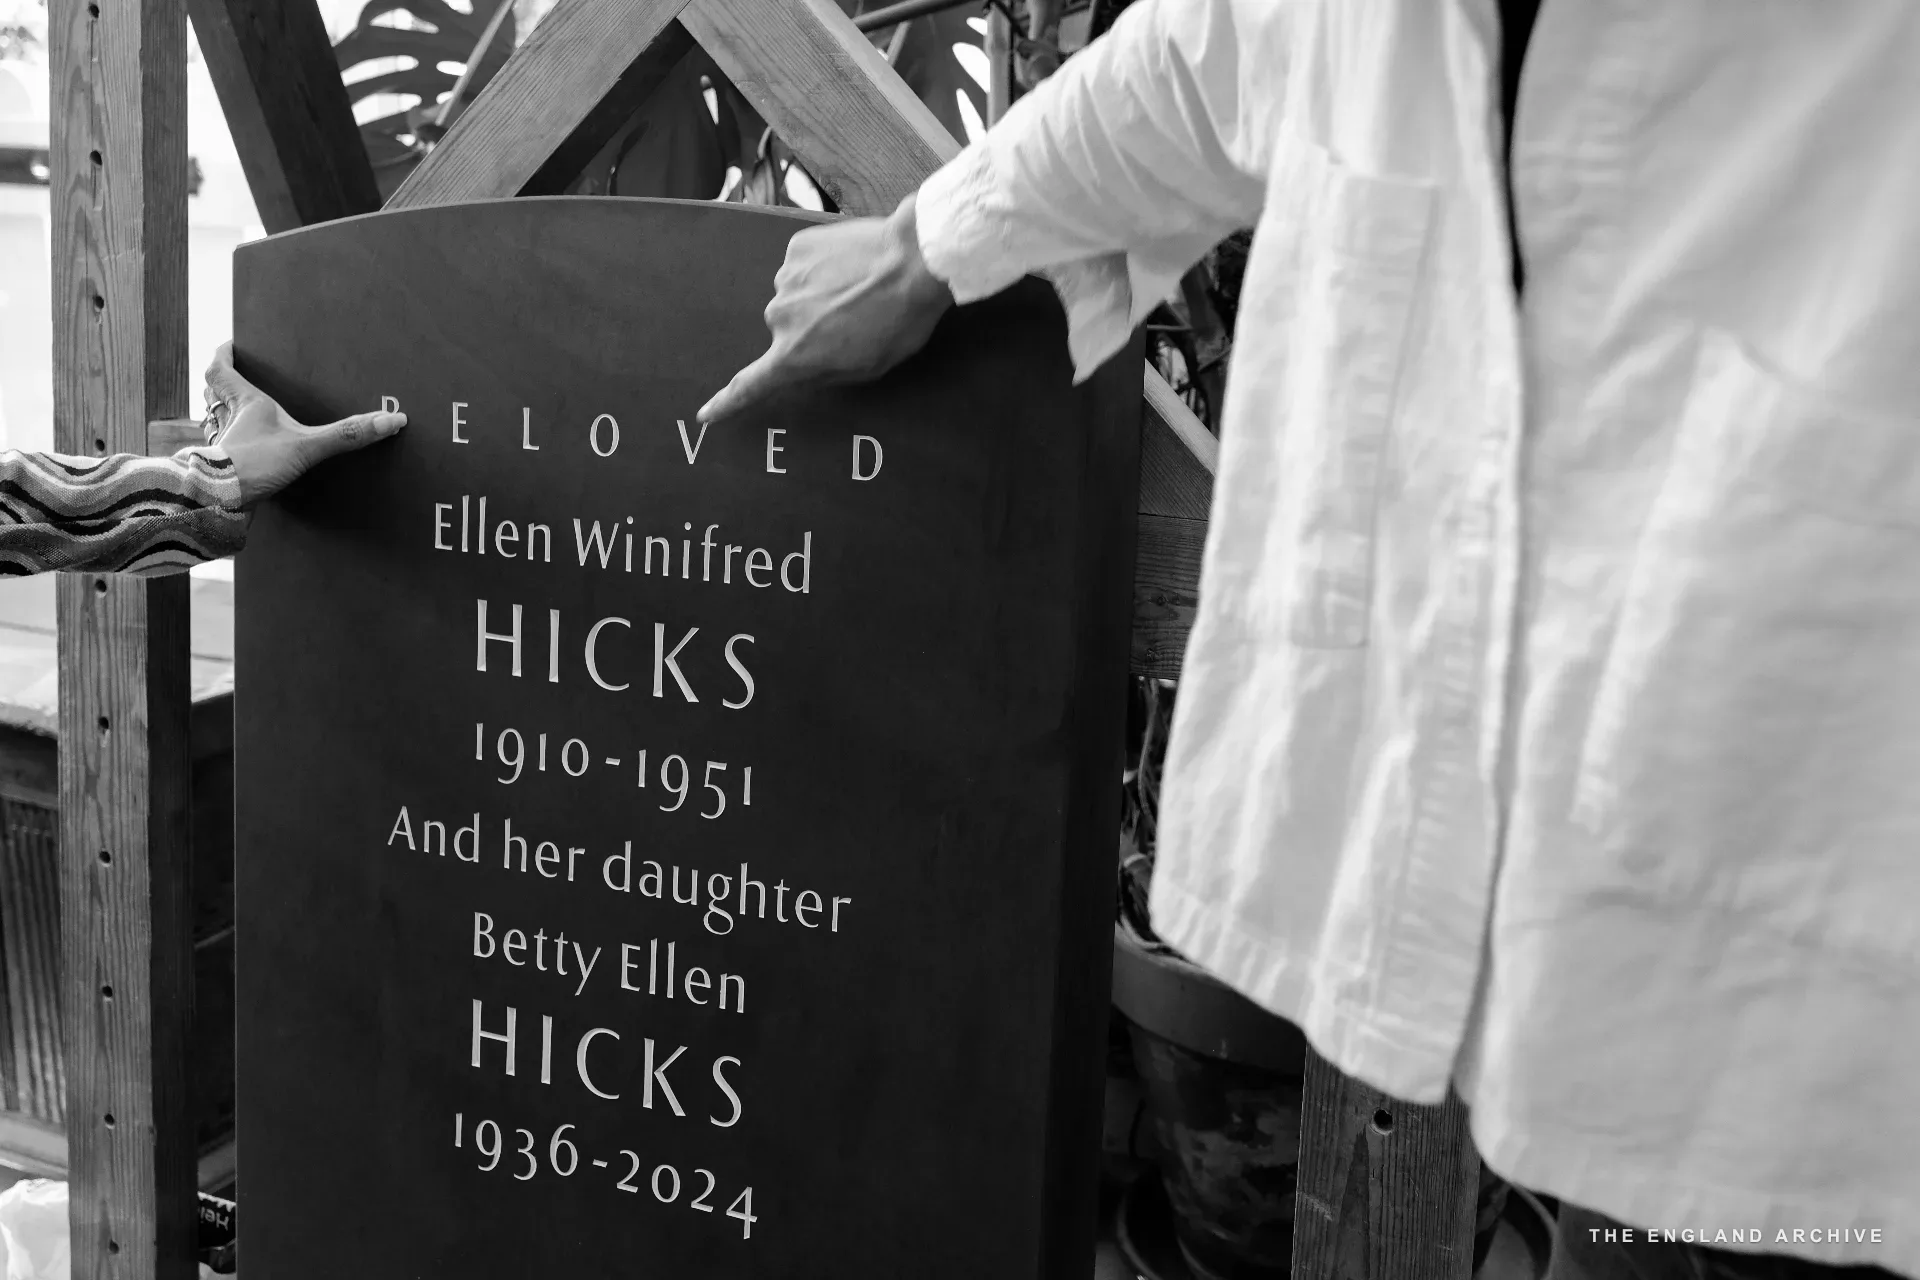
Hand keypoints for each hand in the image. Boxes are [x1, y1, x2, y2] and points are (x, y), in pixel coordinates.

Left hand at [202, 342, 406, 506]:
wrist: (222, 499)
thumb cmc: (254, 463)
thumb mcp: (306, 446)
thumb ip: (346, 435)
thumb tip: (389, 421)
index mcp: (245, 402)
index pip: (221, 368)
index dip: (223, 354)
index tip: (231, 345)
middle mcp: (229, 419)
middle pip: (213, 392)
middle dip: (220, 383)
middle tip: (230, 376)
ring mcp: (223, 444)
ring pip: (213, 420)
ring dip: (219, 414)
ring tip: (233, 412)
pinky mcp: (223, 468)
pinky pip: (223, 450)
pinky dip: (230, 446)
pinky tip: (245, 453)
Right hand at [697, 193, 954, 424]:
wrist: (912, 261)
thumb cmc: (898, 321)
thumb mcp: (867, 368)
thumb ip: (824, 375)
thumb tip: (802, 371)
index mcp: (794, 356)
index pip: (750, 386)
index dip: (726, 403)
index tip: (707, 414)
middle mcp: (779, 318)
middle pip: (786, 330)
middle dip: (812, 328)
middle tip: (854, 319)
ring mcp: (785, 279)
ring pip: (795, 295)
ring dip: (819, 295)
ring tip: (859, 289)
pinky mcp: (797, 248)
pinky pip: (803, 264)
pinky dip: (822, 267)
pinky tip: (852, 265)